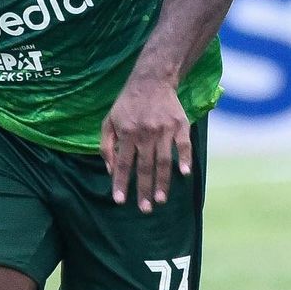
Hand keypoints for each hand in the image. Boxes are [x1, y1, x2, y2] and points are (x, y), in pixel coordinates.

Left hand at [100, 78, 191, 213]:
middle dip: (143, 190)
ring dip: (162, 182)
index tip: (120, 201)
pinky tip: (185, 174)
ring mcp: (164, 129)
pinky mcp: (180, 125)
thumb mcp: (108, 121)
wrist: (152, 80)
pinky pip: (183, 145)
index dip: (120, 183)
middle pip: (143, 166)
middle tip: (145, 209)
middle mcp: (144, 133)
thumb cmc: (127, 104)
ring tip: (161, 200)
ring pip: (163, 160)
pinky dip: (185, 159)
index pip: (122, 163)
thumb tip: (109, 170)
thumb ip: (106, 146)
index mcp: (126, 133)